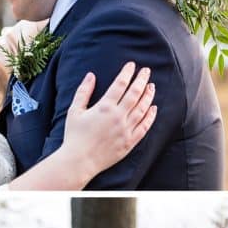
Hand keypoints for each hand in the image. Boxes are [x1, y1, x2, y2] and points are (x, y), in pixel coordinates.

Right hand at [62, 62, 156, 178]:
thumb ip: (83, 92)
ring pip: (143, 108)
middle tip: (146, 71)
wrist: (79, 161)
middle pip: (135, 93)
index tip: (131, 65)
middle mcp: (118, 116)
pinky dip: (151, 116)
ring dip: (148, 95)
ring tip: (152, 86)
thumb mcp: (74, 112)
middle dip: (142, 79)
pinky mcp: (129, 142)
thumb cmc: (74, 136)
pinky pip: (144, 126)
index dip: (127, 73)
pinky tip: (153, 108)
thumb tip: (91, 75)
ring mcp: (126, 129)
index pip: (120, 84)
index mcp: (104, 107)